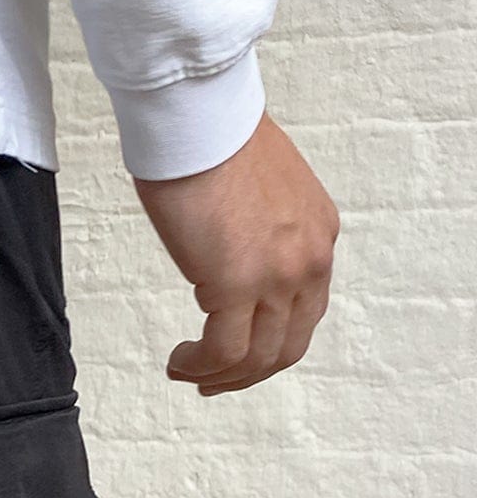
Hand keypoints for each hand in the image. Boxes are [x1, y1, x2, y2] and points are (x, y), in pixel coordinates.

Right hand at [134, 114, 339, 393]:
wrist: (200, 117)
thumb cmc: (215, 138)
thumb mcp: (262, 192)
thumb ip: (263, 232)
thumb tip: (234, 258)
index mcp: (317, 234)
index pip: (305, 311)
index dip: (269, 342)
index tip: (236, 352)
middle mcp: (308, 260)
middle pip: (287, 345)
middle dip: (248, 374)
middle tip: (212, 380)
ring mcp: (277, 275)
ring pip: (257, 357)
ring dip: (220, 376)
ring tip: (186, 372)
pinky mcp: (237, 284)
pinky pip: (223, 350)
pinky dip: (200, 366)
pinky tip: (179, 362)